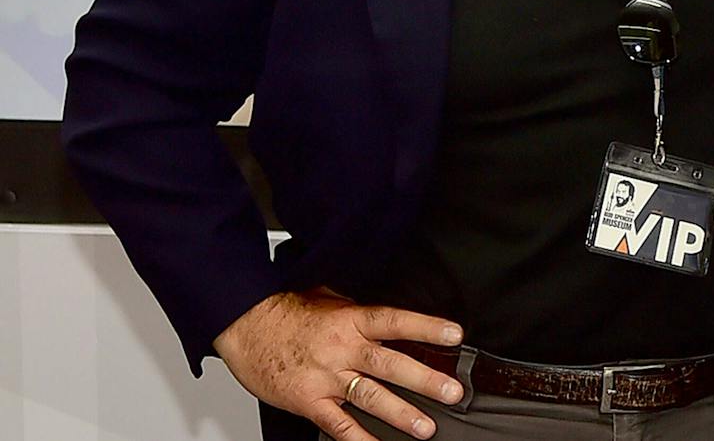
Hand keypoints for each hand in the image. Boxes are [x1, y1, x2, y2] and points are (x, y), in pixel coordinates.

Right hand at [212, 289, 464, 439]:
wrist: (245, 326)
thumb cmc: (288, 313)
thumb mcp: (330, 299)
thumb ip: (361, 313)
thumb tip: (392, 321)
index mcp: (351, 320)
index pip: (396, 321)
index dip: (426, 328)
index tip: (455, 335)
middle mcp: (342, 349)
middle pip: (390, 364)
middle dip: (425, 380)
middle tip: (452, 392)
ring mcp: (325, 377)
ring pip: (370, 397)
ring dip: (400, 414)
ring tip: (426, 427)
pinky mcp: (308, 401)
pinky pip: (337, 424)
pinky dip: (358, 439)